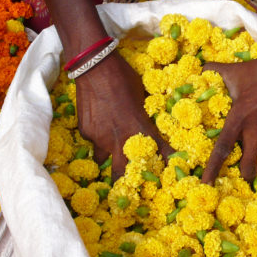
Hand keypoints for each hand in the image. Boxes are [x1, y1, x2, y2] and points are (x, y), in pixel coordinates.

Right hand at [75, 51, 172, 179]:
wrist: (94, 66)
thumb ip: (143, 116)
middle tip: (128, 190)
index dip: (166, 168)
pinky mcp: (86, 132)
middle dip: (125, 185)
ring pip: (103, 158)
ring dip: (108, 157)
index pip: (160, 153)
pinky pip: (93, 141)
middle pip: (122, 173)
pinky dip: (97, 137)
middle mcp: (120, 139)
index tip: (170, 179)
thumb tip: (147, 125)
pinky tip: (98, 122)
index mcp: (140, 128)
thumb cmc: (124, 77)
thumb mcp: (141, 96)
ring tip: (109, 150)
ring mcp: (100, 138)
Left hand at [201, 41, 256, 184]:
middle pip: (247, 164)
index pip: (222, 149)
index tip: (205, 184)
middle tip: (237, 174)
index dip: (213, 168)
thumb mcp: (235, 71)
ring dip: (254, 154)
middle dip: (243, 173)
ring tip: (250, 148)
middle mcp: (254, 131)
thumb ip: (214, 72)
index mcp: (238, 118)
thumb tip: (200, 69)